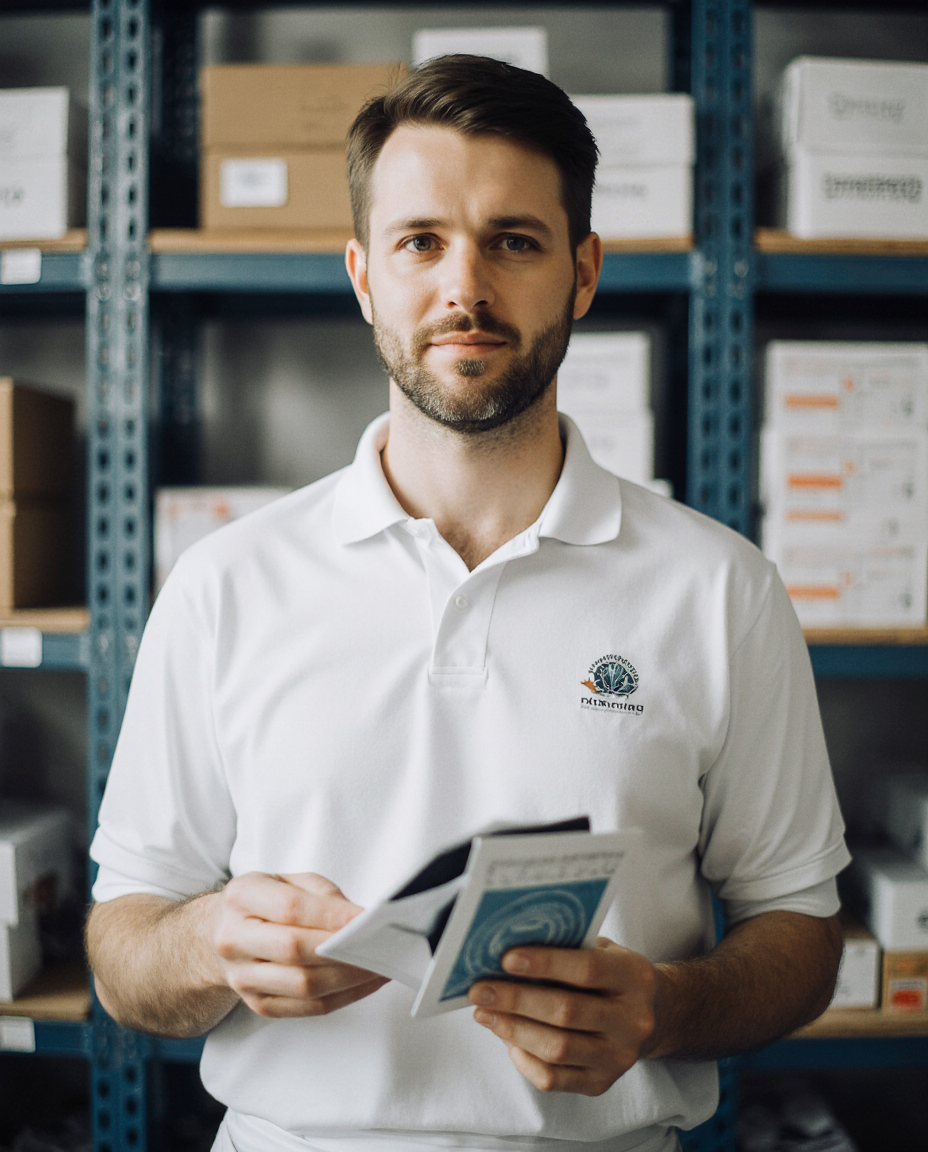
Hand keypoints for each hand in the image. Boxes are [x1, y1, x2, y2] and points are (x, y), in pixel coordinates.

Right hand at [209, 871, 388, 1017]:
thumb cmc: (263, 902)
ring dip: (350, 978)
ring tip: (381, 965)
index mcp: (242, 897)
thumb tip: (361, 918)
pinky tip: (364, 983)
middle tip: (382, 945)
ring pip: (304, 985)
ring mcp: (242, 978)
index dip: (333, 915)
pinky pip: (307, 1008)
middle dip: (345, 949)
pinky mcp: (258, 1004)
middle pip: (296, 950)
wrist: (221, 933)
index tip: (368, 918)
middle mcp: (234, 939)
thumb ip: (322, 894)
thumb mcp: (287, 880)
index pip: (291, 908)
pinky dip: (343, 997)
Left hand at [467, 937, 656, 1095]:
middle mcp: (633, 1020)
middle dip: (516, 1000)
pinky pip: (554, 1079)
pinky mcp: (603, 1084)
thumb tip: (508, 952)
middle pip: (566, 1011)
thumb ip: (568, 950)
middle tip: (479, 990)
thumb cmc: (611, 975)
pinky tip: (508, 1040)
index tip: (505, 959)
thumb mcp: (603, 952)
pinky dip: (525, 1060)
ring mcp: (619, 1057)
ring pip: (557, 1048)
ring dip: (513, 1030)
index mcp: (635, 977)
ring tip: (485, 1013)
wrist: (652, 1017)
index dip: (544, 963)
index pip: (586, 969)